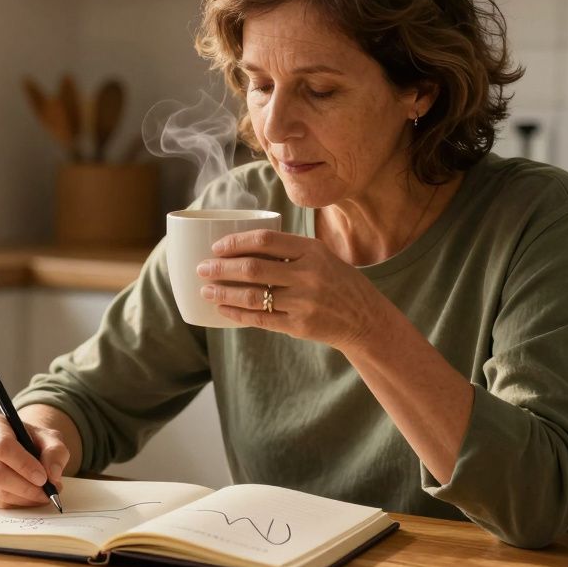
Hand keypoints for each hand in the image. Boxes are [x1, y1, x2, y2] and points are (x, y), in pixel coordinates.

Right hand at [0, 413, 69, 508]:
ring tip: (42, 495)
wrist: (23, 447)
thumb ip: (55, 451)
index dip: (23, 465)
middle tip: (46, 493)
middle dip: (25, 487)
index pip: (2, 446)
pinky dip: (16, 504)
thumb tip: (52, 475)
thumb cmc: (34, 440)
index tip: (43, 478)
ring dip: (23, 498)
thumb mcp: (50, 438)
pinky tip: (30, 498)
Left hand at [196, 229, 380, 349]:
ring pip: (252, 296)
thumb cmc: (337, 282)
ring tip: (205, 290)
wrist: (365, 318)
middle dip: (221, 268)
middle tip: (202, 268)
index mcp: (312, 250)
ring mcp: (304, 302)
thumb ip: (289, 250)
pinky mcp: (299, 326)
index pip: (264, 240)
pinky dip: (236, 313)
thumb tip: (242, 245)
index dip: (235, 242)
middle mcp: (308, 274)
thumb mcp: (321, 256)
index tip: (216, 247)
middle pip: (252, 268)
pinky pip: (260, 318)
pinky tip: (222, 309)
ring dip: (223, 292)